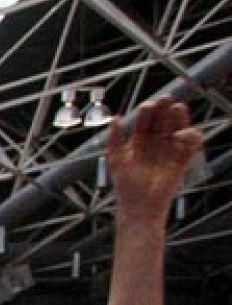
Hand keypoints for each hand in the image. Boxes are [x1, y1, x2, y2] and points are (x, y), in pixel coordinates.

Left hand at [107, 99, 202, 217]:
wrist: (139, 205)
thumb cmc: (125, 185)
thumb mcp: (116, 159)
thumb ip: (114, 138)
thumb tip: (115, 118)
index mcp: (140, 142)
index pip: (146, 122)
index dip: (148, 112)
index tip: (149, 105)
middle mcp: (156, 144)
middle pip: (163, 121)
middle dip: (165, 109)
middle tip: (166, 99)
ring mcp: (170, 150)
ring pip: (178, 128)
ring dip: (179, 118)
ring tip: (177, 108)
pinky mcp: (182, 160)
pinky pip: (191, 144)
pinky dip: (190, 136)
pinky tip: (180, 134)